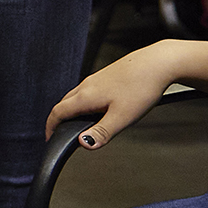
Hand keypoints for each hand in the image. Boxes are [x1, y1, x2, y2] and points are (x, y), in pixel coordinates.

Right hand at [45, 40, 180, 147]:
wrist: (157, 63)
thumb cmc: (141, 88)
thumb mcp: (122, 117)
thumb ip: (102, 132)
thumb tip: (83, 144)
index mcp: (86, 96)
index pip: (58, 112)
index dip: (50, 127)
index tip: (49, 138)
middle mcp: (87, 85)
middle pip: (64, 103)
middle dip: (58, 118)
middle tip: (60, 132)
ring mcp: (96, 79)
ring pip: (76, 96)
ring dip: (71, 109)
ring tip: (78, 123)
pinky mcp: (106, 76)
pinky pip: (87, 91)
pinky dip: (83, 102)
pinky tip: (98, 108)